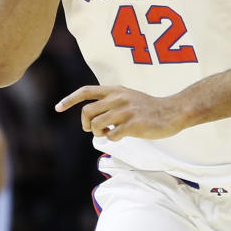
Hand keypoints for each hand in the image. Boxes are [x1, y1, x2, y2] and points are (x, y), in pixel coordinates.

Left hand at [55, 86, 185, 140]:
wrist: (172, 112)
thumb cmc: (148, 108)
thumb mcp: (127, 96)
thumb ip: (110, 102)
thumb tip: (92, 118)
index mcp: (115, 90)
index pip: (86, 91)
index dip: (69, 99)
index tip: (57, 107)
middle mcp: (118, 98)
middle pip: (86, 112)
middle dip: (86, 125)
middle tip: (95, 129)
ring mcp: (125, 111)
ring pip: (96, 125)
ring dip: (99, 133)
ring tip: (110, 132)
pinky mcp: (133, 124)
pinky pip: (111, 136)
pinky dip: (112, 139)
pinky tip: (121, 136)